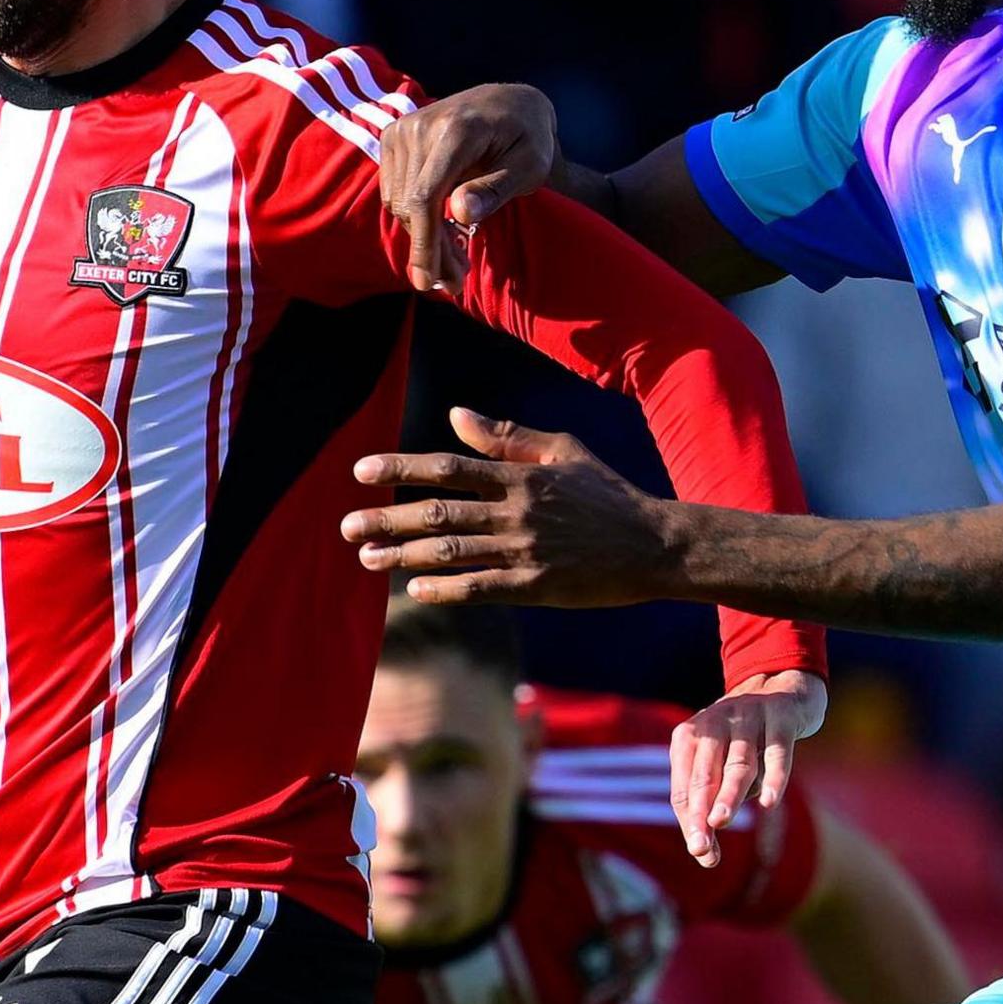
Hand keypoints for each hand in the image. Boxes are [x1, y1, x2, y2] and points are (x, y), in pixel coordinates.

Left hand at [346, 407, 677, 607]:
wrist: (656, 546)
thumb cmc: (609, 495)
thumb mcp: (562, 451)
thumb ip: (507, 435)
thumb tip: (455, 415)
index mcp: (521, 475)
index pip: (448, 467)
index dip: (400, 468)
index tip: (360, 471)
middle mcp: (517, 510)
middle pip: (438, 513)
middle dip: (386, 518)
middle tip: (346, 526)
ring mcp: (526, 550)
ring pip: (451, 552)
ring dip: (402, 555)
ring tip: (366, 557)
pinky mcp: (538, 587)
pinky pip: (481, 588)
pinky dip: (446, 588)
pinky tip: (414, 588)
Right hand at [379, 84, 560, 291]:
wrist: (510, 102)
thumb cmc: (529, 137)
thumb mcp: (530, 165)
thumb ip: (496, 188)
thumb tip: (460, 213)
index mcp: (456, 130)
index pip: (426, 196)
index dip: (424, 244)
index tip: (428, 282)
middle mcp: (420, 126)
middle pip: (411, 206)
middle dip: (430, 251)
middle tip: (457, 281)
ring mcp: (402, 129)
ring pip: (400, 204)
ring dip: (423, 238)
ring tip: (455, 260)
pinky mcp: (393, 138)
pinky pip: (395, 192)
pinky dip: (415, 219)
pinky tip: (442, 231)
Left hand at [670, 669, 825, 866]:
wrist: (783, 689)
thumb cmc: (744, 740)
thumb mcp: (722, 764)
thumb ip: (712, 804)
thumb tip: (705, 856)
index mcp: (689, 736)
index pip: (684, 786)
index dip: (690, 820)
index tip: (700, 852)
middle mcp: (714, 722)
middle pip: (703, 775)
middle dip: (700, 811)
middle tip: (700, 846)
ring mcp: (748, 716)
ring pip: (737, 763)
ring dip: (728, 794)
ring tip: (721, 821)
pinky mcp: (781, 716)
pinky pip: (777, 751)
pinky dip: (773, 777)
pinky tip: (769, 802)